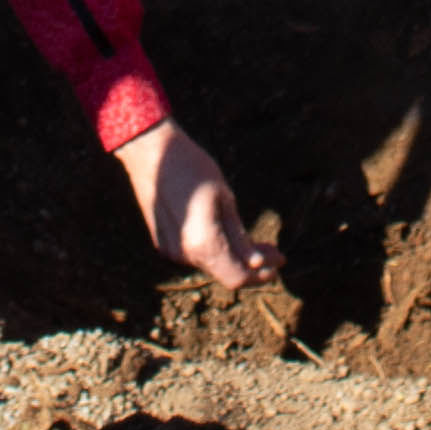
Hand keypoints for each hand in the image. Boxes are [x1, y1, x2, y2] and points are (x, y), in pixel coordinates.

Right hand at [119, 120, 268, 287]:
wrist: (150, 152)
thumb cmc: (193, 168)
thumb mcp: (224, 197)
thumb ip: (238, 234)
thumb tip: (256, 263)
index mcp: (203, 243)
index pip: (237, 277)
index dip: (261, 275)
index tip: (280, 261)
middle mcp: (184, 254)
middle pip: (225, 273)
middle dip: (253, 266)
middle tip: (275, 252)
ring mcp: (171, 250)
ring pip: (212, 264)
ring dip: (235, 258)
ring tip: (258, 243)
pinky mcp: (164, 243)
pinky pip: (197, 254)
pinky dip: (217, 251)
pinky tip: (229, 236)